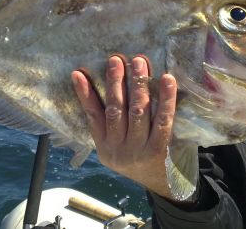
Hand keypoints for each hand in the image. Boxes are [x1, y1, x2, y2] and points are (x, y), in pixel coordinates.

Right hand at [71, 55, 176, 198]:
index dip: (85, 94)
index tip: (78, 73)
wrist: (164, 186)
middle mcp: (118, 149)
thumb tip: (105, 86)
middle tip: (116, 59)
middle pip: (115, 110)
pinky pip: (163, 120)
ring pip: (138, 112)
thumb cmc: (140, 158)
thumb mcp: (118, 148)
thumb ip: (111, 125)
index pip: (92, 115)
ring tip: (139, 62)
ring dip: (138, 84)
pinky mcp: (160, 150)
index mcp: (105, 147)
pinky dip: (165, 98)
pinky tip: (167, 80)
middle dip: (115, 82)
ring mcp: (139, 150)